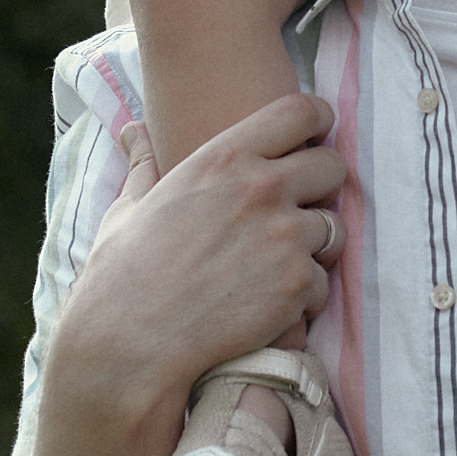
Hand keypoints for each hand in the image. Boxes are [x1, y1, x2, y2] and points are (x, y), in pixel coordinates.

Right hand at [44, 93, 347, 455]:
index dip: (315, 122)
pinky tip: (268, 307)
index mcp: (223, 157)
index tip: (313, 136)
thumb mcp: (130, 207)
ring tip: (275, 269)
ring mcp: (285, 235)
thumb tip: (133, 131)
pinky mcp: (298, 283)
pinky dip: (303, 297)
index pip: (301, 111)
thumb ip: (145, 164)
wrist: (129, 344)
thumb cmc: (121, 276)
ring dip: (314, 248)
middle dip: (321, 188)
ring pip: (334, 229)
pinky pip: (324, 282)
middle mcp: (261, 187)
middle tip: (297, 211)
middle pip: (332, 166)